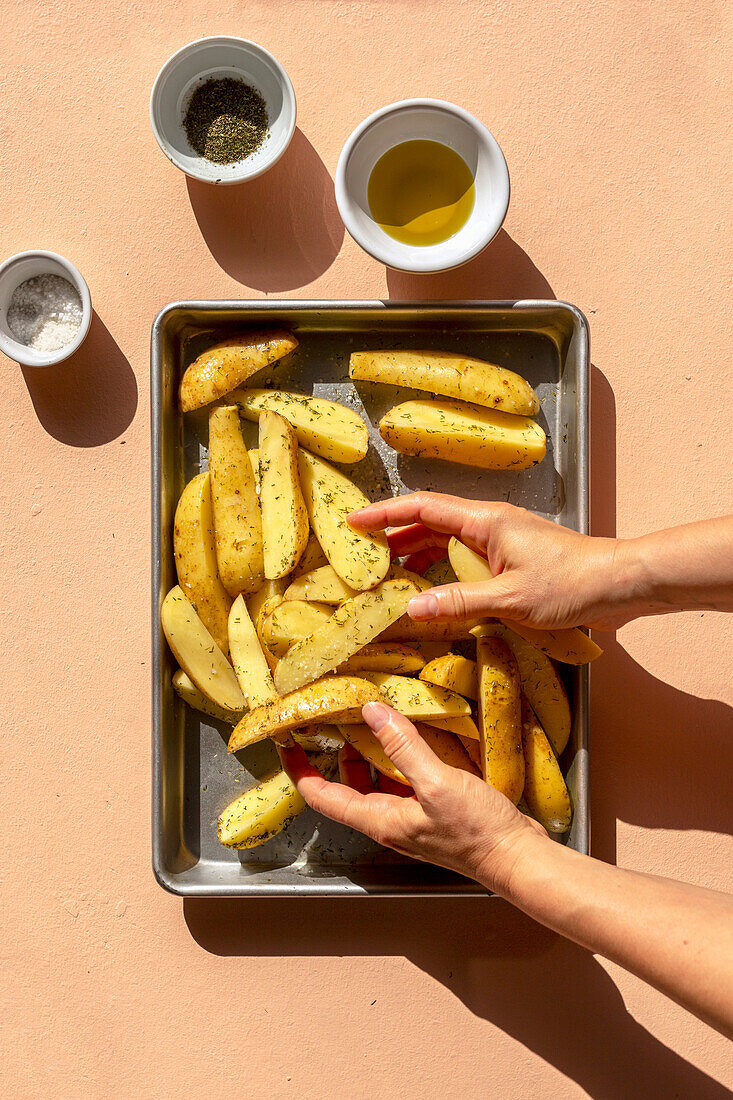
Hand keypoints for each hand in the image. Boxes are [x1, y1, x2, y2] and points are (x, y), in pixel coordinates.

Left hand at [278, 702, 545, 893]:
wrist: (518, 858)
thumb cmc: (477, 834)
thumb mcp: (436, 784)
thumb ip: (403, 747)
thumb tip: (372, 712)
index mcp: (379, 820)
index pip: (322, 796)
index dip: (299, 769)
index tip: (286, 739)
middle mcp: (390, 820)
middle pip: (348, 785)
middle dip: (338, 751)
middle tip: (335, 717)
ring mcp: (413, 816)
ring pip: (379, 779)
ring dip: (373, 749)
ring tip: (375, 716)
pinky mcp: (435, 808)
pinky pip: (407, 778)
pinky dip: (402, 754)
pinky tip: (415, 733)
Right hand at [351, 492, 635, 629]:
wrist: (620, 583)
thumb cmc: (572, 584)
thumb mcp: (510, 599)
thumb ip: (458, 602)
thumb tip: (410, 608)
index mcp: (485, 521)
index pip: (422, 508)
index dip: (384, 514)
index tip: (352, 522)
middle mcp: (489, 524)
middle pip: (428, 522)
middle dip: (393, 537)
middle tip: (361, 557)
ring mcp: (500, 541)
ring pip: (445, 541)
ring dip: (415, 555)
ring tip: (386, 577)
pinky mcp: (511, 560)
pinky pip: (464, 559)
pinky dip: (440, 570)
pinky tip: (430, 590)